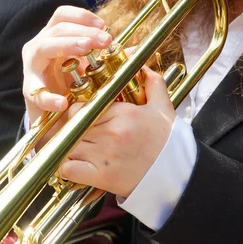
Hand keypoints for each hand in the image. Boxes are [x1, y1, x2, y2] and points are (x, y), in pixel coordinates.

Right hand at [22, 6, 110, 124]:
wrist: (53, 118)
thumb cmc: (69, 88)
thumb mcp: (88, 70)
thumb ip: (106, 60)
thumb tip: (132, 51)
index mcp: (53, 38)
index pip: (62, 16)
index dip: (82, 17)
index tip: (103, 25)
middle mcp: (39, 48)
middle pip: (57, 29)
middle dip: (83, 31)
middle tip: (104, 40)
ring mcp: (31, 68)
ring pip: (43, 47)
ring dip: (67, 45)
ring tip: (86, 50)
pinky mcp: (29, 91)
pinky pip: (37, 92)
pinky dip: (49, 98)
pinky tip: (62, 103)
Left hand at [59, 68, 174, 197]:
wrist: (176, 173)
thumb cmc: (166, 142)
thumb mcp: (162, 108)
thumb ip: (153, 84)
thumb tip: (141, 67)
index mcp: (122, 114)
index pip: (81, 109)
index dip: (76, 115)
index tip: (81, 121)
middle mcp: (111, 133)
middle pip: (72, 127)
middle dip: (71, 132)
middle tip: (77, 138)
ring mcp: (104, 155)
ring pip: (68, 146)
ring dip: (68, 149)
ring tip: (76, 152)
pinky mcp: (100, 176)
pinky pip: (68, 169)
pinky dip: (66, 169)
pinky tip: (74, 167)